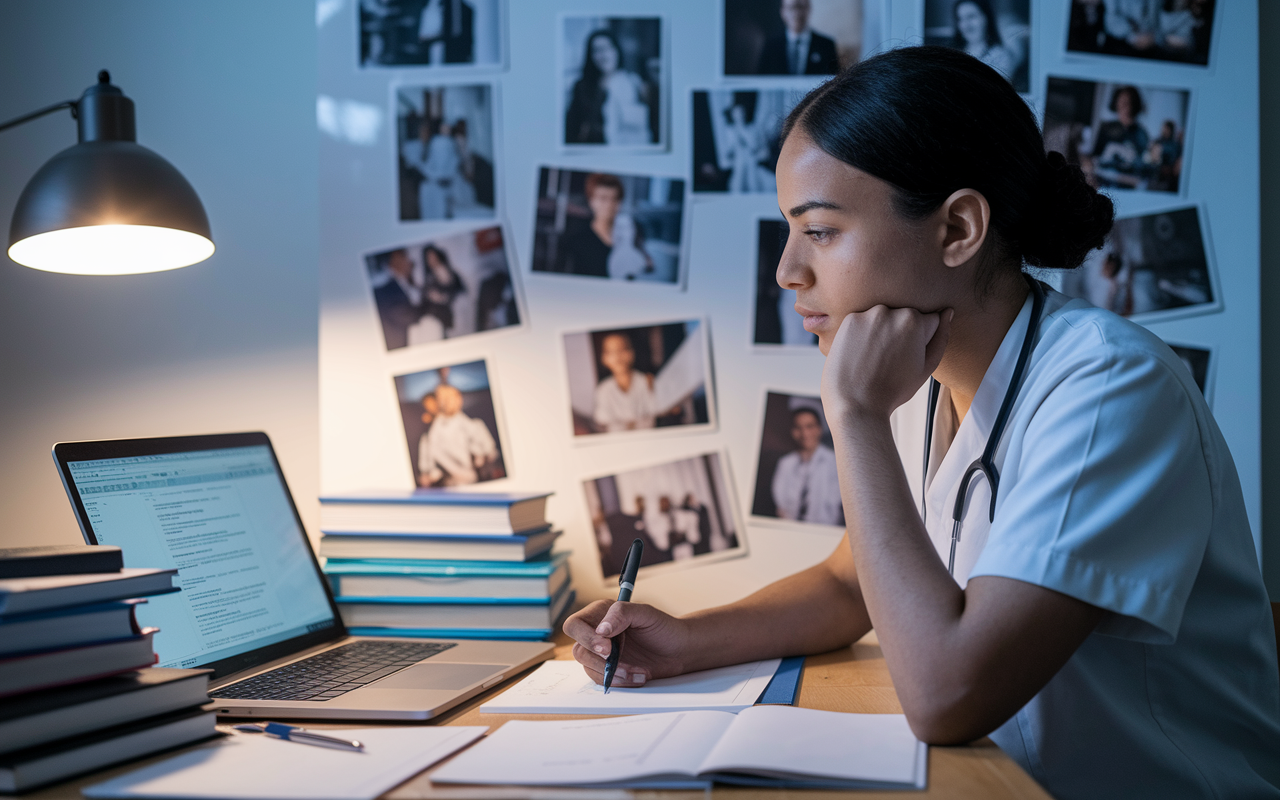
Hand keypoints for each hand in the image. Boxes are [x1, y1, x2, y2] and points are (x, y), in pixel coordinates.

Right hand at [562, 600, 689, 687]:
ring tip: (636, 672)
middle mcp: (598, 634)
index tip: (607, 648)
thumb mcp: (645, 613)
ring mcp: (602, 654)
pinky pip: (603, 680)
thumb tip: (601, 629)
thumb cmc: (664, 628)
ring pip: (589, 669)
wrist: (679, 650)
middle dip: (599, 662)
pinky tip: (638, 677)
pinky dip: (620, 682)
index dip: (586, 638)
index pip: (575, 625)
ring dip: (613, 674)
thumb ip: (621, 613)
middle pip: (578, 651)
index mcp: (601, 614)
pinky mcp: (610, 670)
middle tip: (622, 665)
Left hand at [820, 306, 951, 420]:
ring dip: (882, 331)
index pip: (929, 319)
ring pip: (883, 318)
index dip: (922, 340)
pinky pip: (863, 322)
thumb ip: (941, 337)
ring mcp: (867, 314)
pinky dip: (863, 334)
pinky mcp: (849, 320)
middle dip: (902, 333)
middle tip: (891, 361)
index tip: (910, 356)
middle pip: (905, 316)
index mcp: (915, 320)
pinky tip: (861, 354)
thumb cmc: (893, 390)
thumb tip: (947, 312)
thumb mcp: (927, 367)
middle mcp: (891, 311)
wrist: (856, 404)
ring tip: (875, 359)